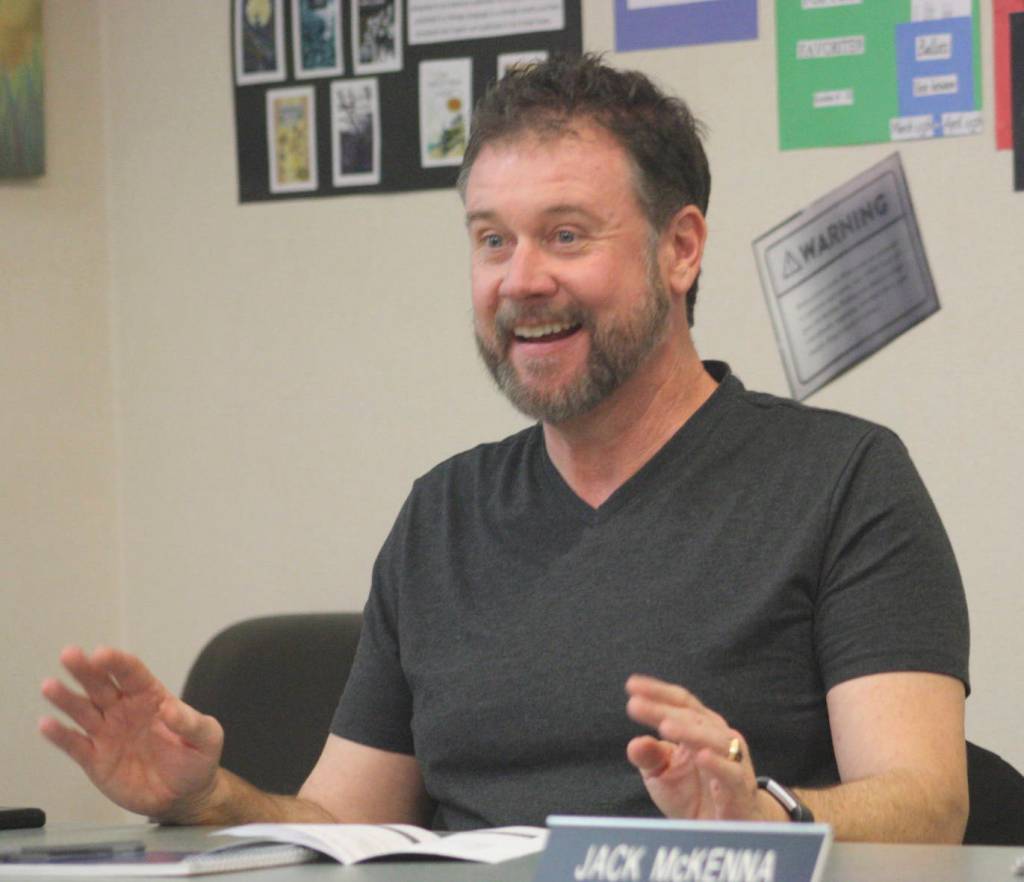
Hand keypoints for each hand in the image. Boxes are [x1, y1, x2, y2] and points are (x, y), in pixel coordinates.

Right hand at [39, 646, 223, 820]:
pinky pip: (75, 744)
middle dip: (85, 669)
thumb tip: (170, 708)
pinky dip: (60, 735)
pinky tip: (46, 724)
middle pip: (101, 685)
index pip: (132, 674)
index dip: (117, 662)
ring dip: (66, 698)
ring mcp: (108, 733)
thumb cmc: (196, 760)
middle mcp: (125, 710)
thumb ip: (191, 723)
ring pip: (83, 710)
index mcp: (151, 697)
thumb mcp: (206, 738)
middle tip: (69, 655)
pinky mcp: (95, 759)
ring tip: (50, 686)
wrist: (184, 796)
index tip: (102, 653)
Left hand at [625, 674, 776, 821]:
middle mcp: (717, 736)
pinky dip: (717, 763)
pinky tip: (700, 756)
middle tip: (635, 705)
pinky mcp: (740, 786)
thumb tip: (634, 743)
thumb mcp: (662, 774)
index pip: (679, 702)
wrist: (724, 831)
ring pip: (713, 738)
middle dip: (662, 709)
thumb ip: (648, 757)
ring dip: (689, 731)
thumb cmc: (692, 794)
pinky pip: (731, 772)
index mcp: (698, 726)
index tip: (631, 685)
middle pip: (691, 716)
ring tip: (664, 726)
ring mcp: (732, 759)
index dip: (657, 692)